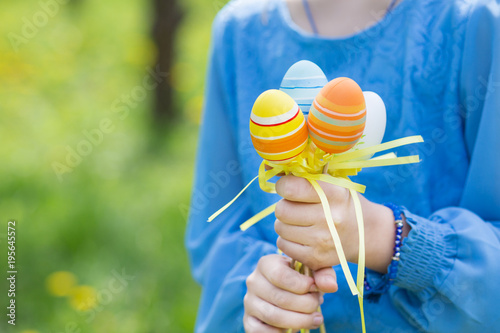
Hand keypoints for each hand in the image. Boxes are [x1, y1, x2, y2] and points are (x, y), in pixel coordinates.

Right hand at [243, 254, 328, 331]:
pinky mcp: (248, 320)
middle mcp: (254, 281)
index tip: (314, 288)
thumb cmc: (300, 279)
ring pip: (274, 316)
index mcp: (266, 264)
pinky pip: (261, 331)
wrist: (285, 291)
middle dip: (305, 305)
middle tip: (318, 305)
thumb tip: (330, 286)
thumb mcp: (311, 270)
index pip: (280, 275)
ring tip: (316, 318)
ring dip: (299, 320)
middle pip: (280, 298)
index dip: (302, 285)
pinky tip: (296, 329)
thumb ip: (323, 274)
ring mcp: (249, 302)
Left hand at [274, 175, 398, 274]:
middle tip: (296, 207)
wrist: (366, 233)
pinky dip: (287, 240)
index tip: (289, 188)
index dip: (283, 186)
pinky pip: (283, 245)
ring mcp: (323, 240)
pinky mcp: (316, 258)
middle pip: (282, 210)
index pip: (290, 188)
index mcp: (334, 193)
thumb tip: (266, 167)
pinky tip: (301, 236)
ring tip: (300, 222)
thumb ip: (302, 174)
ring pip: (280, 228)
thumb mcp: (330, 182)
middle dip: (285, 206)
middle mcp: (330, 217)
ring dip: (285, 223)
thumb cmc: (340, 202)